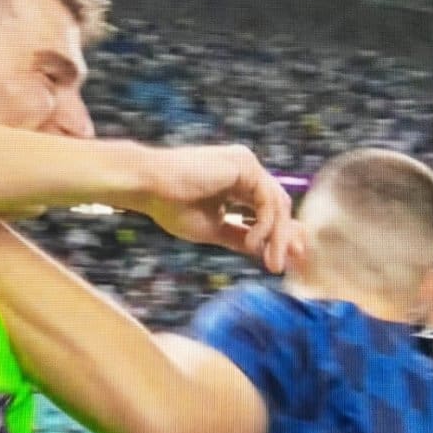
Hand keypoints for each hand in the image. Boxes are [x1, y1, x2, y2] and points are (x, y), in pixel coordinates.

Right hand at [140, 145, 302, 273]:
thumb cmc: (171, 206)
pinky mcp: (245, 166)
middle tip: (281, 267)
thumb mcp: (214, 229)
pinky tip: (252, 243)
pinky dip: (264, 225)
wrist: (148, 187)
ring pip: (277, 205)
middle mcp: (246, 170)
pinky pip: (267, 201)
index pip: (268, 208)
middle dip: (284, 238)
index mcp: (238, 182)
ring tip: (269, 263)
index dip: (279, 234)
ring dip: (276, 237)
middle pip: (278, 206)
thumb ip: (240, 237)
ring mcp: (247, 165)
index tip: (282, 261)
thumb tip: (262, 252)